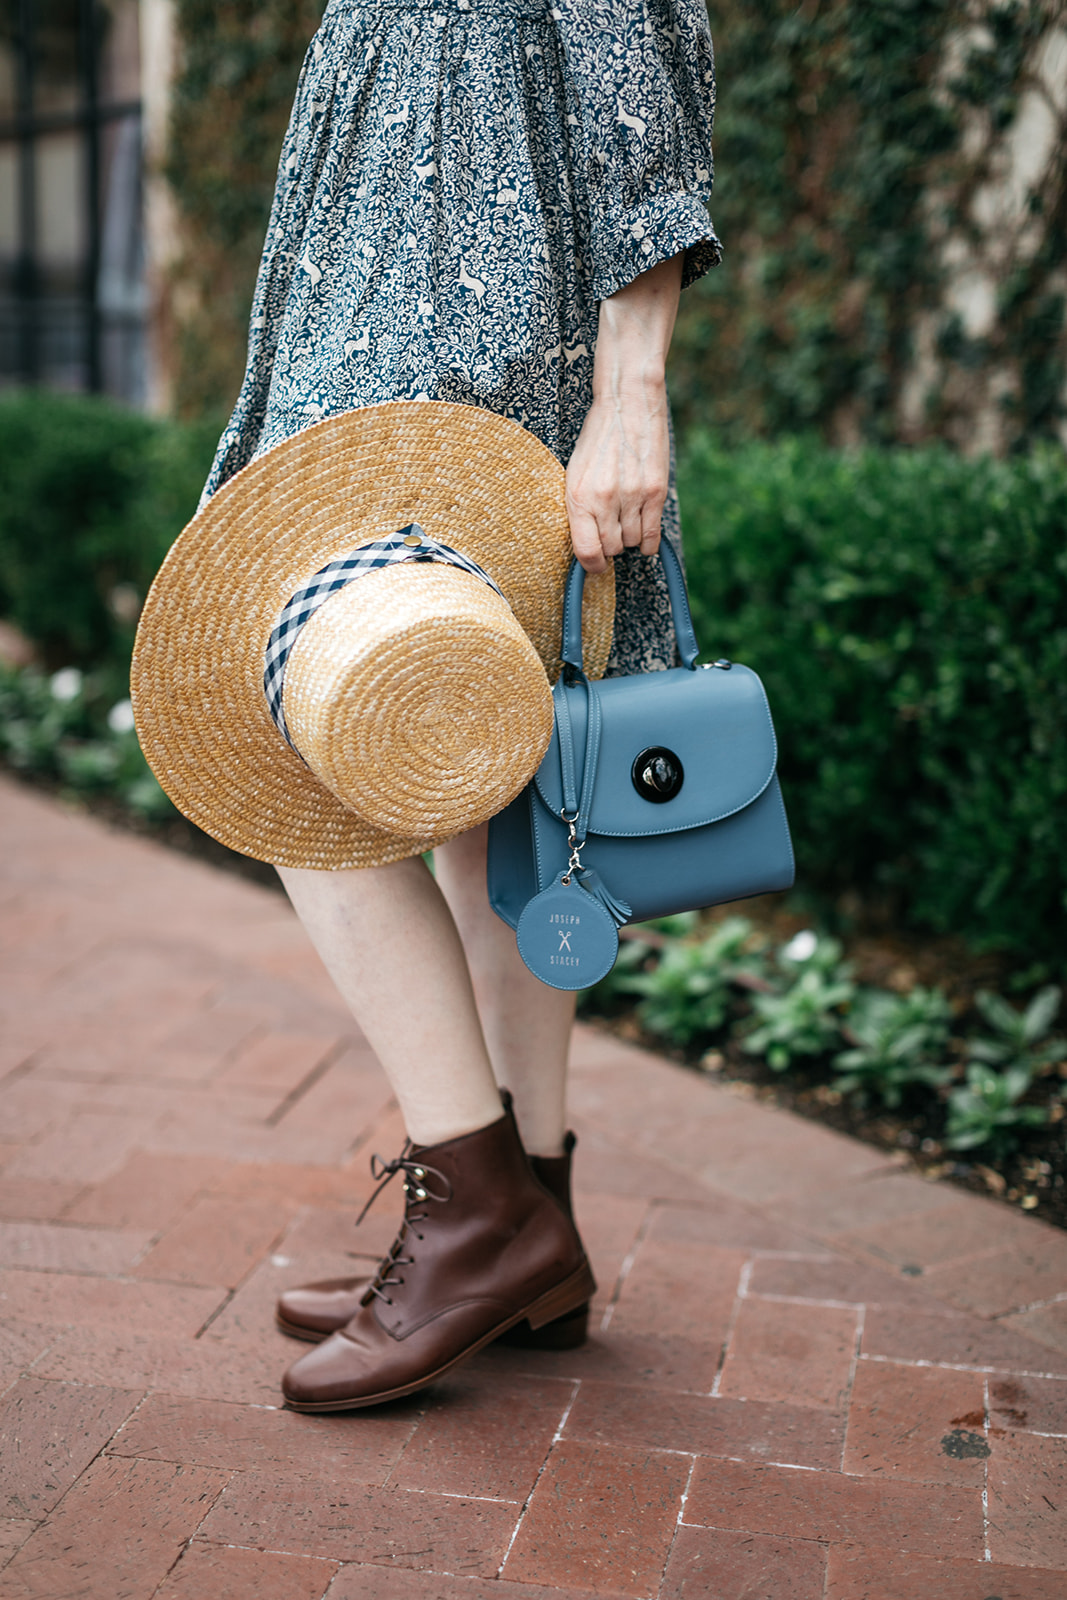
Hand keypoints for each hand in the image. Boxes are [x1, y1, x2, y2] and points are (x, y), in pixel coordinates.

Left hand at [565, 382, 669, 573]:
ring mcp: (632, 496)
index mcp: (578, 496)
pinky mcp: (655, 491)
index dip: (592, 565)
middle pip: (612, 549)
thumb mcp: (575, 472)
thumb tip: (587, 544)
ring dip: (629, 538)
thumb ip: (580, 507)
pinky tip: (645, 539)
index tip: (596, 565)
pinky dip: (649, 543)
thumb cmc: (597, 438)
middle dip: (611, 547)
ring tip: (626, 521)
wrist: (627, 404)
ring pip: (632, 542)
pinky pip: (653, 534)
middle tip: (612, 533)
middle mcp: (605, 500)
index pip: (586, 551)